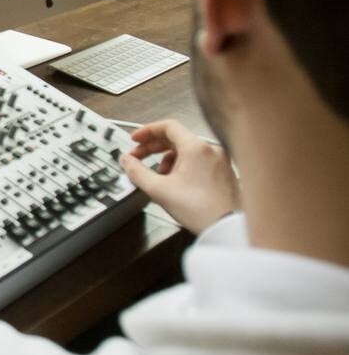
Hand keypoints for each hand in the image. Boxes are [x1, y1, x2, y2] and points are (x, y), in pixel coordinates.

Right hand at [119, 120, 238, 233]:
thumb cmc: (200, 209)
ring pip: (187, 150)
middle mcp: (211, 149)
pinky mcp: (224, 172)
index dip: (146, 131)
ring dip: (167, 158)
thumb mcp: (159, 190)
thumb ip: (137, 171)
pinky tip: (176, 181)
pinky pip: (198, 160)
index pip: (167, 126)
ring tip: (158, 175)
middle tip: (138, 157)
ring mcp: (220, 160)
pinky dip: (183, 165)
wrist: (227, 228)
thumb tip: (126, 161)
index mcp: (196, 147)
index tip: (135, 139)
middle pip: (176, 138)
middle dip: (153, 147)